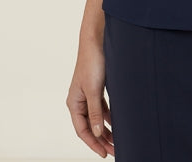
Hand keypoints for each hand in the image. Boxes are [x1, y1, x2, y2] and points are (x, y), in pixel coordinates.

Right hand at [66, 39, 114, 157]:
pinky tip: (116, 123)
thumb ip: (95, 112)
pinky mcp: (97, 88)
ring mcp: (88, 94)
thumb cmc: (92, 62)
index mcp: (74, 103)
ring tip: (117, 141)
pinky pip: (102, 108)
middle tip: (114, 150)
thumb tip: (97, 133)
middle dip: (101, 139)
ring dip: (106, 130)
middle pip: (90, 126)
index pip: (82, 130)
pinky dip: (109, 117)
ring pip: (97, 118)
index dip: (93, 143)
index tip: (104, 153)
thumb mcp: (94, 90)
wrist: (97, 40)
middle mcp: (79, 101)